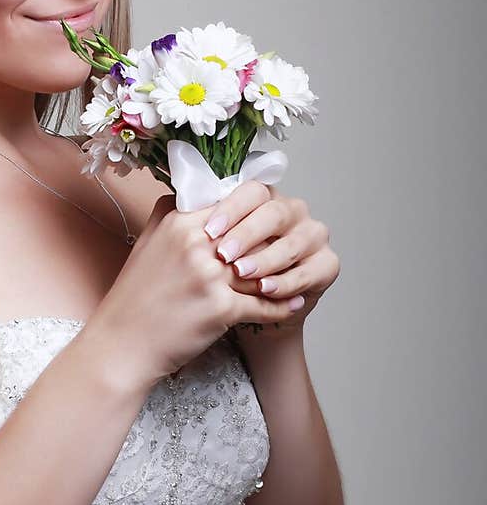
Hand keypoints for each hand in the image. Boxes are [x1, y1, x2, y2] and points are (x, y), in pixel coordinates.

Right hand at [86, 193, 315, 387]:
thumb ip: (170, 214)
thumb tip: (191, 191)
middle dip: (275, 242)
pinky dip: (282, 306)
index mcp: (179, 223)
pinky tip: (295, 305)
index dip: (255, 213)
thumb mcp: (147, 243)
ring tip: (300, 276)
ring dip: (284, 275)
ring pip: (262, 267)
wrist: (122, 344)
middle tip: (294, 248)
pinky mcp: (220, 308)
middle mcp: (195, 244)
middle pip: (254, 233)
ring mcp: (209, 276)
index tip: (270, 222)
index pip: (233, 203)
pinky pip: (263, 304)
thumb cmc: (134, 298)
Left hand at [203, 183, 339, 338]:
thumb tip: (177, 200)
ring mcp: (313, 236)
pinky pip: (310, 271)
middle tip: (224, 255)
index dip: (231, 209)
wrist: (242, 312)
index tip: (209, 231)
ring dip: (267, 259)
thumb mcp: (202, 248)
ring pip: (294, 241)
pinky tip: (266, 290)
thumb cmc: (219, 276)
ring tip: (243, 274)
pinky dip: (287, 282)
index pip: (251, 192)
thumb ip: (196, 220)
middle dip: (248, 234)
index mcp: (262, 199)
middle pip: (275, 212)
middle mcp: (292, 211)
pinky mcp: (326, 264)